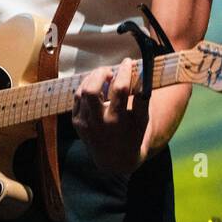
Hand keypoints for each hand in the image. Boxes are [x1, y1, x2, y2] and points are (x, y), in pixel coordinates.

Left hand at [73, 58, 148, 173]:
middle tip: (111, 70)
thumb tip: (144, 70)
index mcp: (118, 121)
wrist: (116, 160)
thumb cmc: (134, 135)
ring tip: (104, 76)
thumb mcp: (144, 120)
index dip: (124, 71)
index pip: (120, 89)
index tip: (128, 61)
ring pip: (83, 91)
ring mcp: (85, 124)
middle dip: (101, 73)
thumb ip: (144, 97)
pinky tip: (96, 85)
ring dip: (93, 78)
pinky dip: (86, 86)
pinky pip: (77, 97)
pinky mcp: (77, 122)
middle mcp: (99, 123)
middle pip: (92, 90)